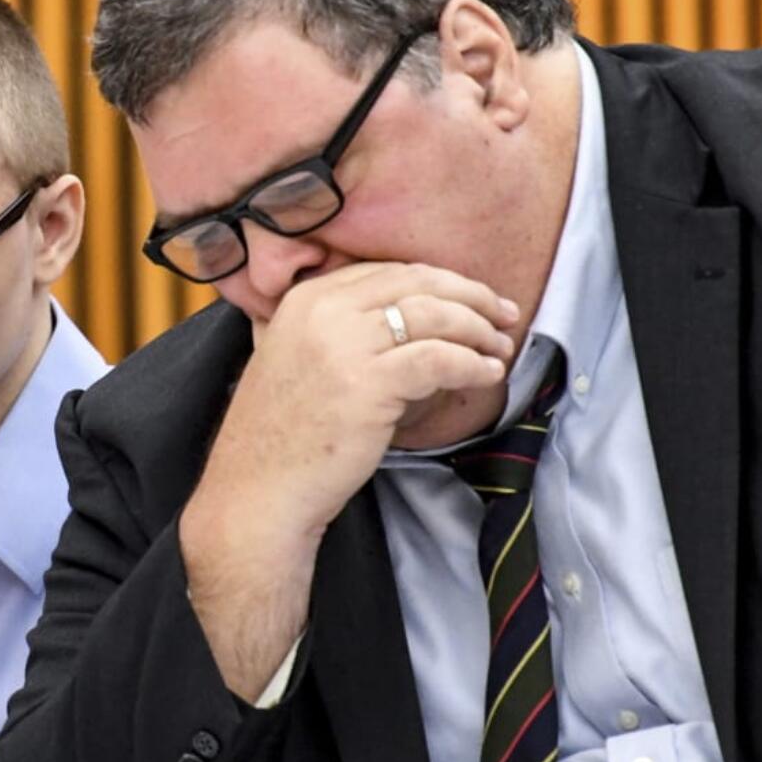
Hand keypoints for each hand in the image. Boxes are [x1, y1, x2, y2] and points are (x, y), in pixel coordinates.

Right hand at [180, 261, 517, 699]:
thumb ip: (332, 325)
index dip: (439, 280)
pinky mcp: (369, 383)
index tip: (471, 295)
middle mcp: (322, 310)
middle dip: (470, 295)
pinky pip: (438, 359)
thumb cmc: (281, 436)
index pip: (388, 271)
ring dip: (478, 329)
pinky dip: (471, 364)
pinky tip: (486, 374)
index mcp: (305, 298)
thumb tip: (403, 311)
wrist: (257, 490)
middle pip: (417, 283)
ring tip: (500, 346)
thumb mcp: (294, 356)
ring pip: (434, 316)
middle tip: (503, 312)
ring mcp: (344, 344)